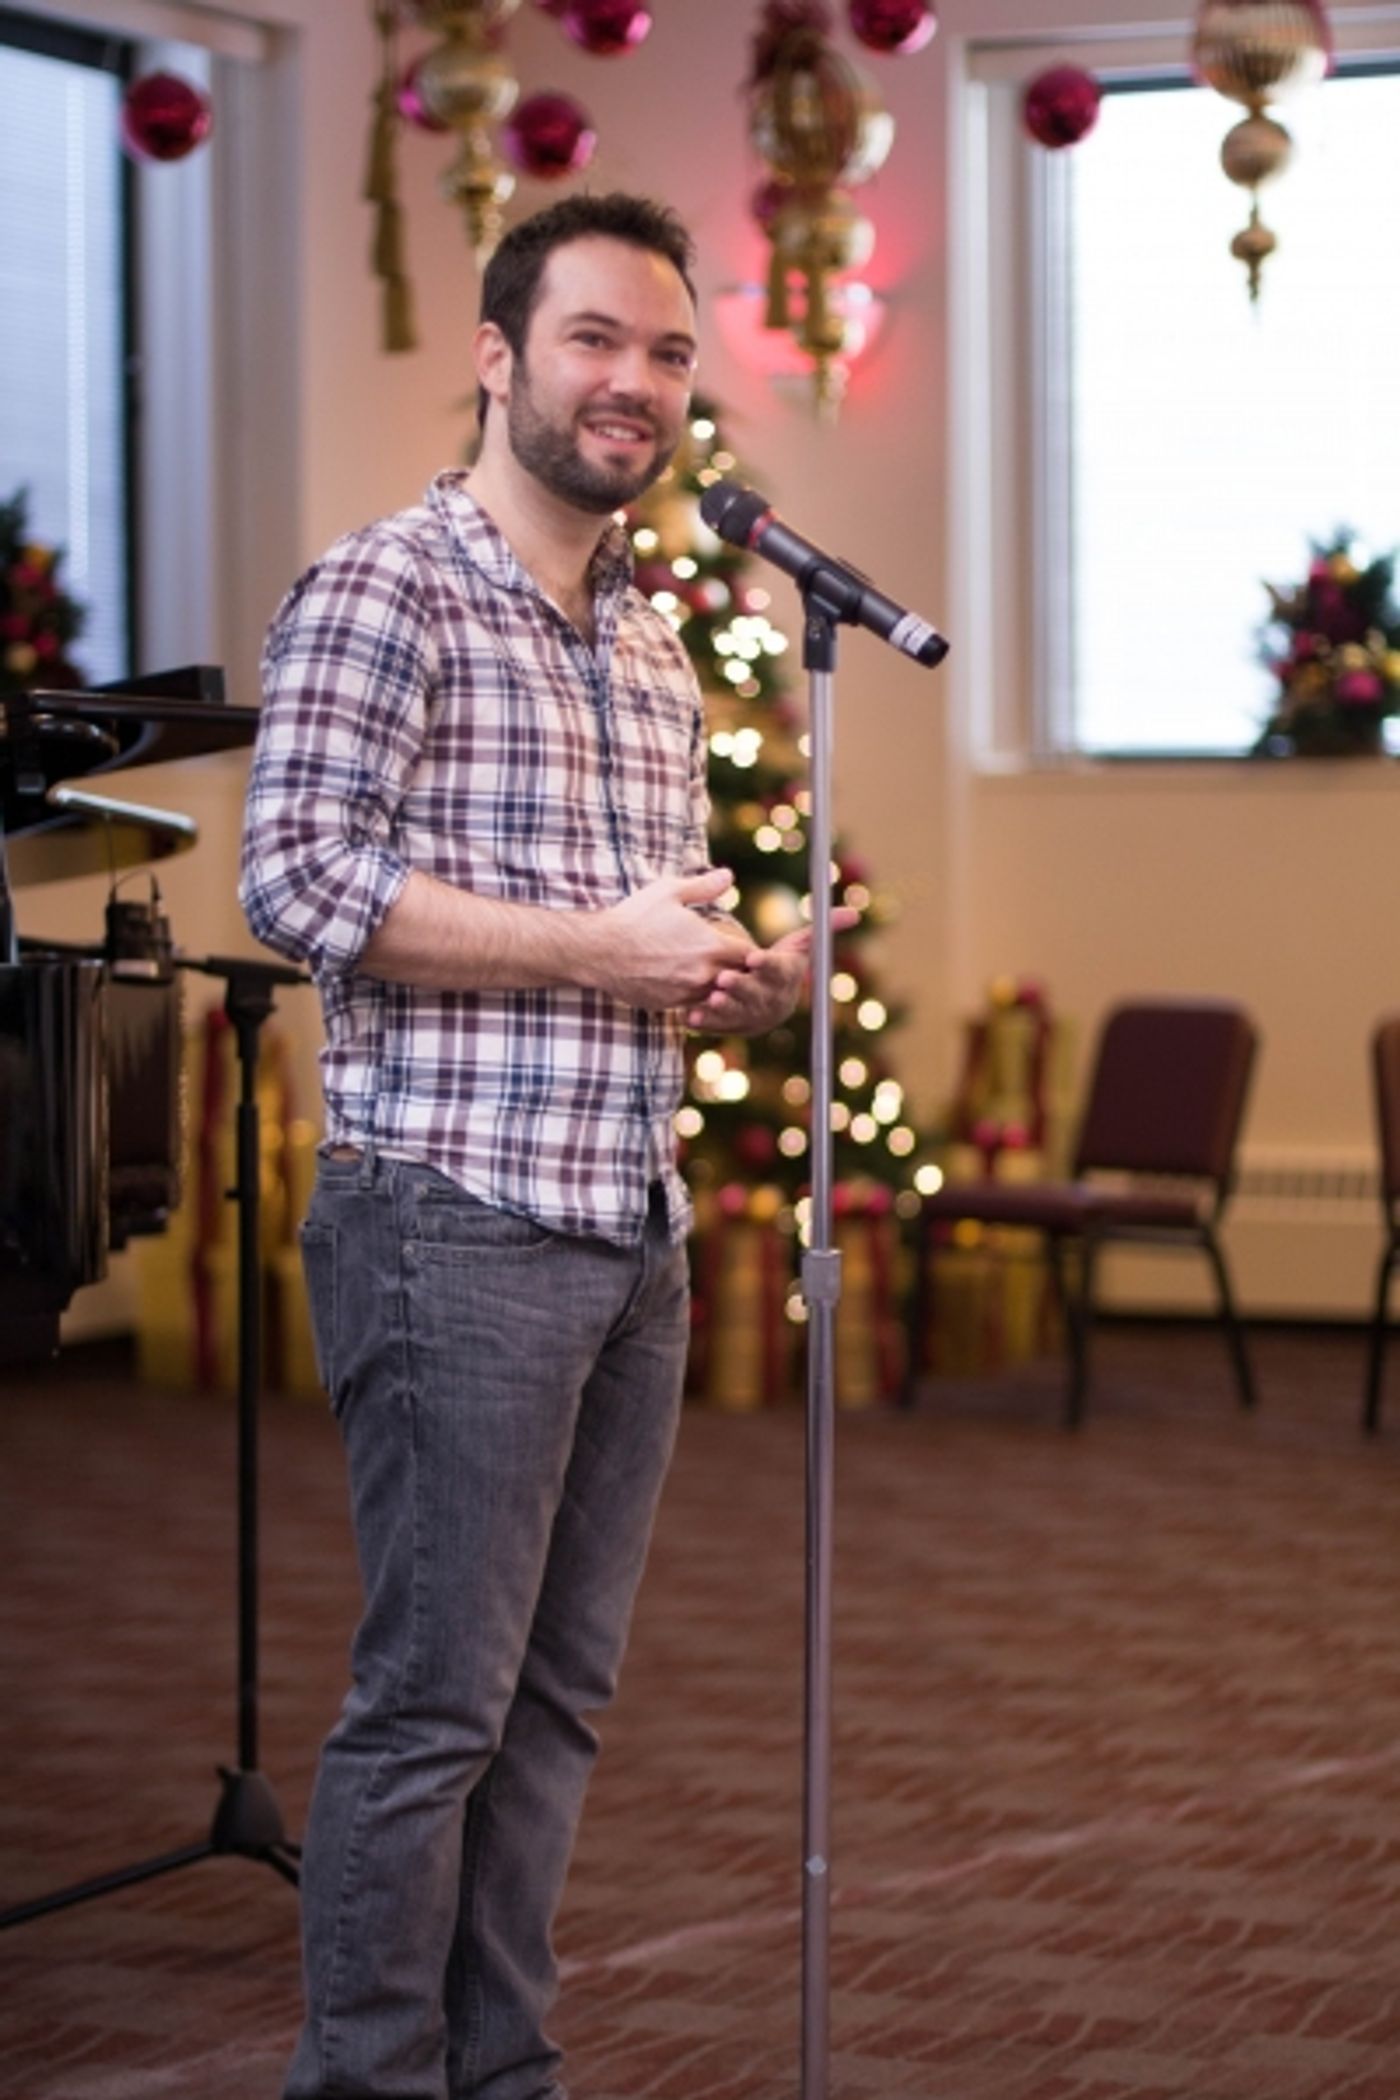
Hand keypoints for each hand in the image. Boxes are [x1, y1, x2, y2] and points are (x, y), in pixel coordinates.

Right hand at [587, 868, 742, 1009]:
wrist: (599, 951)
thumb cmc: (634, 918)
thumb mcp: (669, 892)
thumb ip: (703, 886)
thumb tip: (728, 875)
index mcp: (710, 946)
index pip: (750, 955)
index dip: (751, 951)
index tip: (745, 946)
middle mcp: (703, 974)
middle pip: (739, 979)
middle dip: (739, 971)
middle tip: (736, 963)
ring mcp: (686, 993)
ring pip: (717, 995)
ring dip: (718, 986)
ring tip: (713, 975)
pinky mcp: (669, 1006)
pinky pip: (694, 1005)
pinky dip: (696, 996)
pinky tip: (687, 983)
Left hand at [684, 908, 860, 1035]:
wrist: (764, 1002)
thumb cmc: (779, 965)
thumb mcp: (799, 946)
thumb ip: (823, 928)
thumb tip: (855, 913)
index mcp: (785, 978)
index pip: (779, 971)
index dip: (768, 966)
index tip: (754, 957)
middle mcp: (770, 1001)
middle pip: (757, 995)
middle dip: (742, 987)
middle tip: (724, 978)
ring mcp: (750, 1017)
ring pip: (737, 1013)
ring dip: (723, 1007)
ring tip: (710, 997)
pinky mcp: (730, 1028)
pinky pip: (717, 1027)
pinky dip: (704, 1022)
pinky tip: (690, 1016)